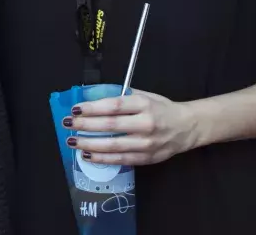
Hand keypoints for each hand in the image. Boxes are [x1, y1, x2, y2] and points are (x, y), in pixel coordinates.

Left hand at [63, 89, 197, 166]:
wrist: (187, 127)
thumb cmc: (162, 108)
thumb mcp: (145, 96)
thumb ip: (123, 97)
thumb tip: (95, 99)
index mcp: (144, 104)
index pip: (114, 106)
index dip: (93, 108)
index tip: (76, 108)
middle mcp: (145, 124)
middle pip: (110, 126)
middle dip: (86, 125)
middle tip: (68, 123)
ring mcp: (146, 143)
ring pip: (113, 145)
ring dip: (90, 144)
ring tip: (73, 141)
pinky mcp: (147, 158)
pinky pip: (121, 159)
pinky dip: (103, 158)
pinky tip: (88, 156)